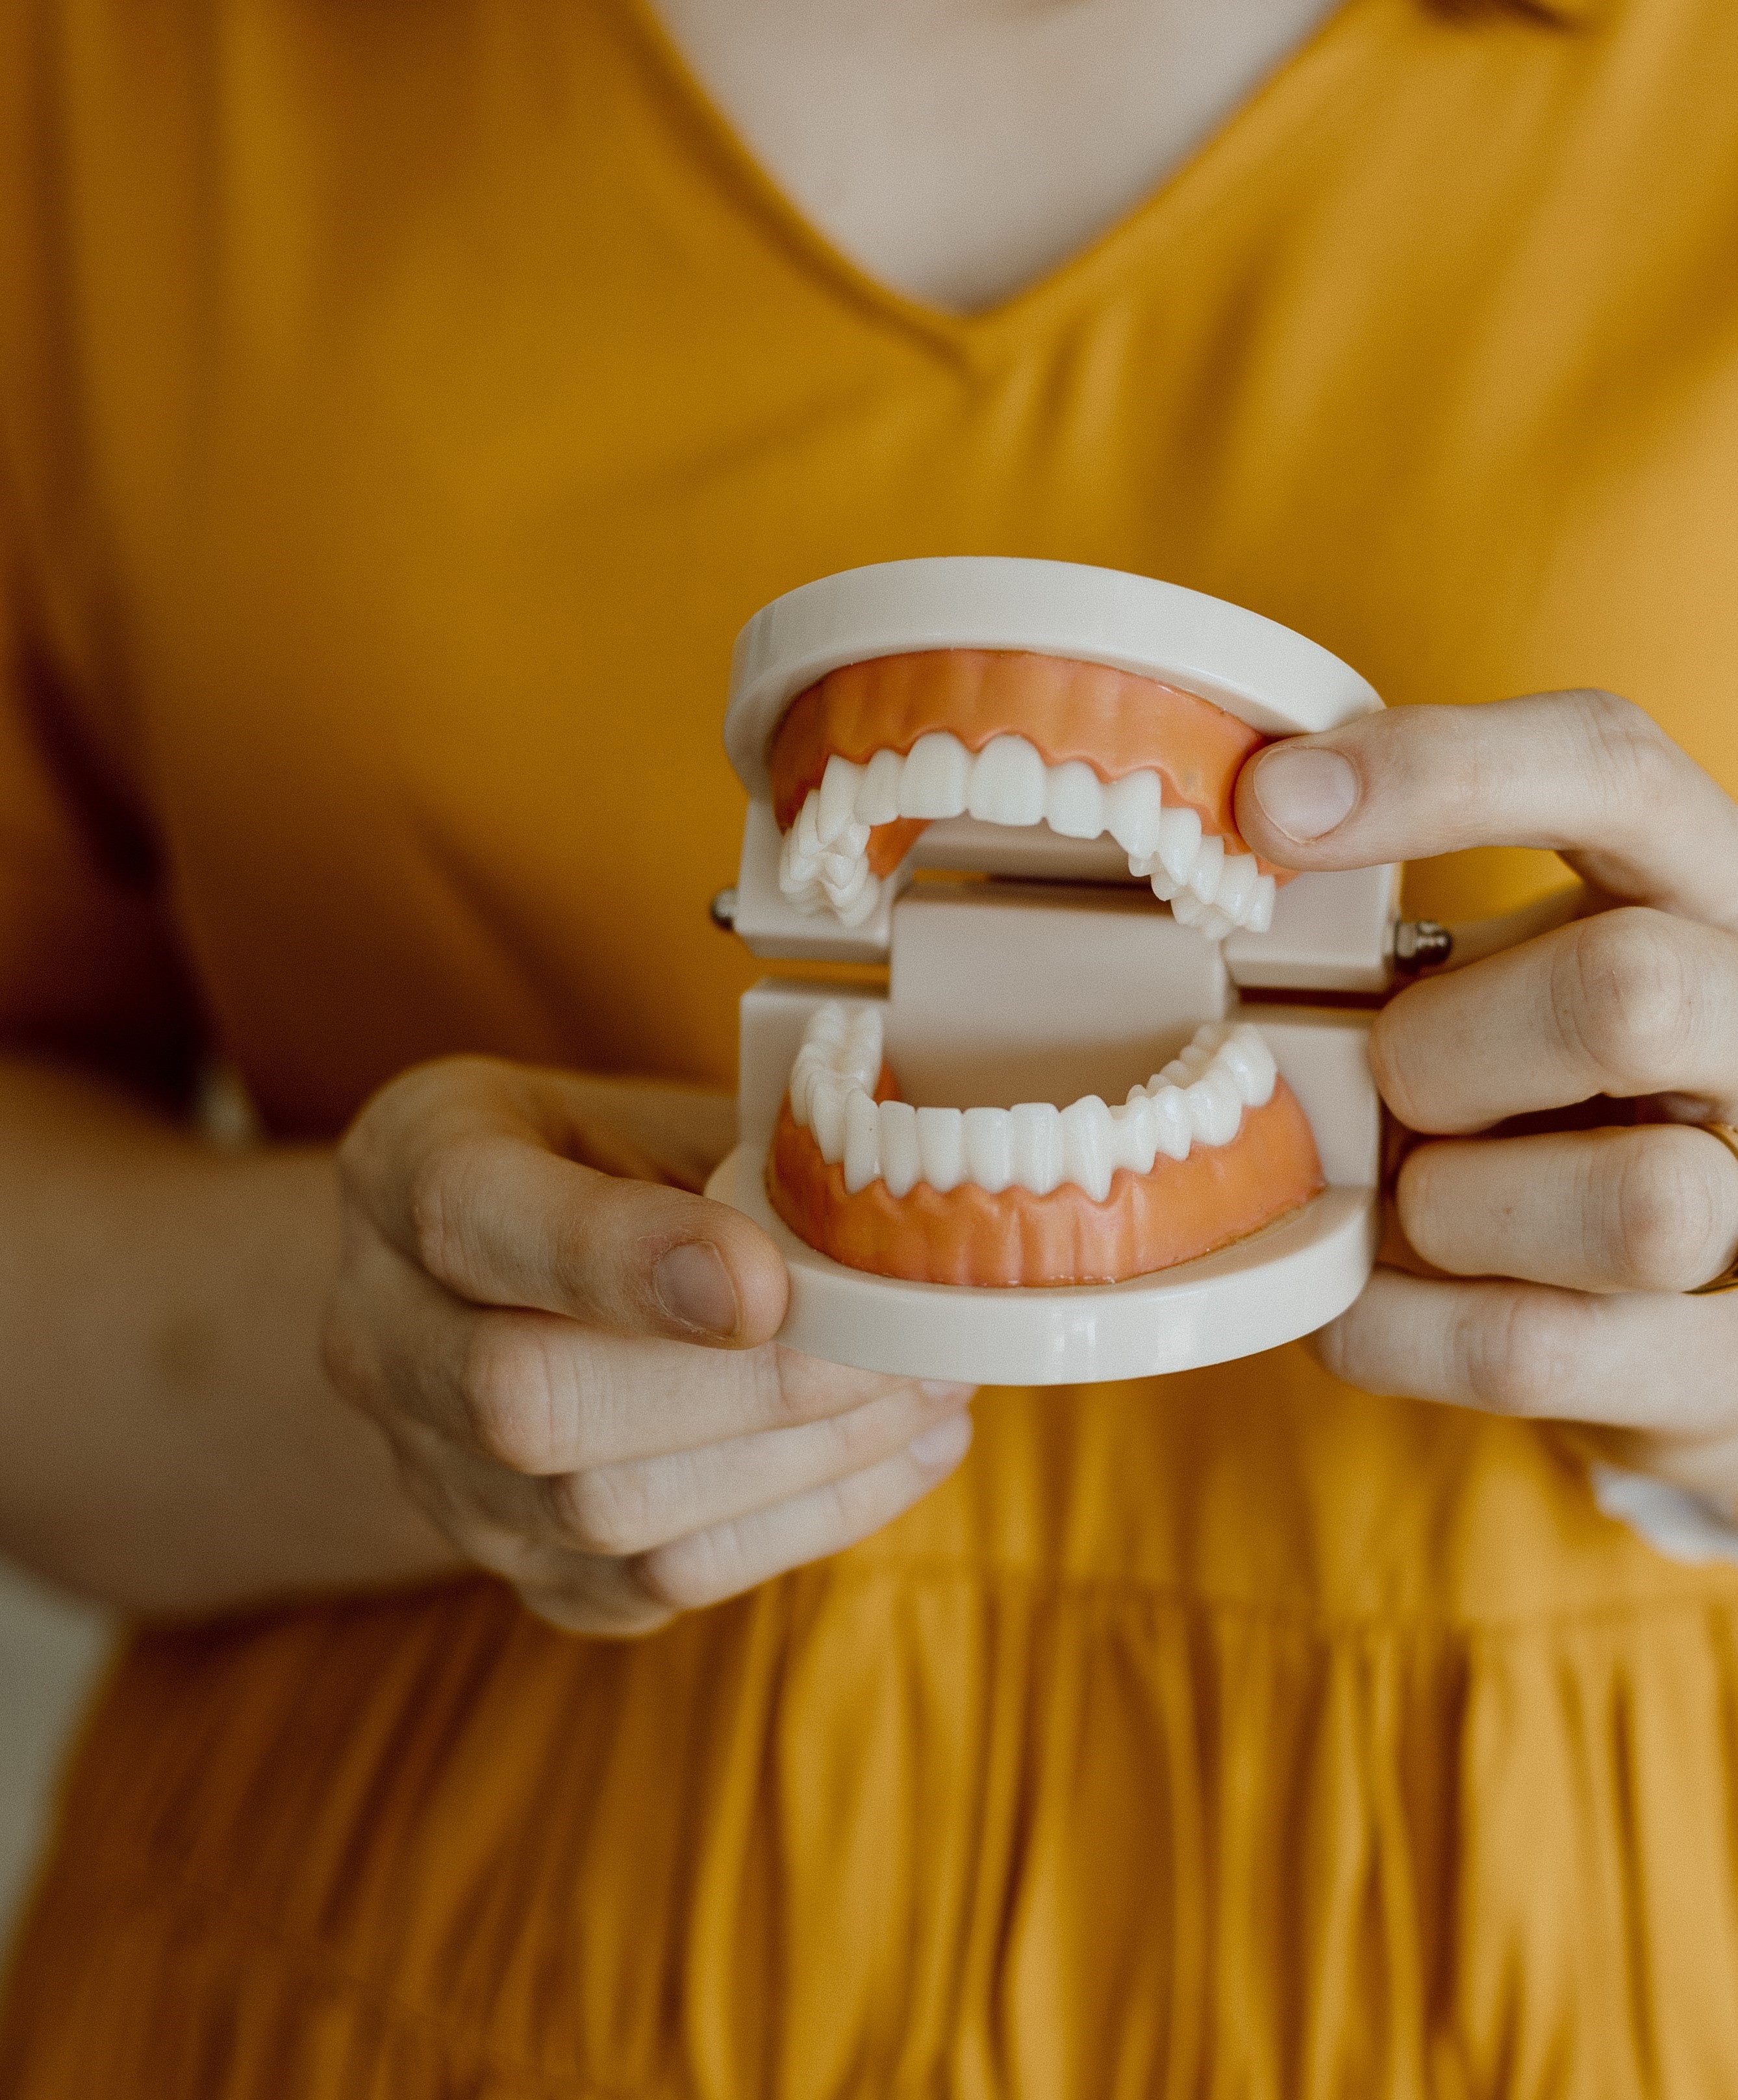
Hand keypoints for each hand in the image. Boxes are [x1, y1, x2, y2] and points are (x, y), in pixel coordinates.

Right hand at [322, 1058, 974, 1633]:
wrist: (500, 1288)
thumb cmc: (607, 1164)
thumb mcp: (649, 1105)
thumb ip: (739, 1149)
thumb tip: (891, 1233)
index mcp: (410, 1164)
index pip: (471, 1212)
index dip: (620, 1258)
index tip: (768, 1285)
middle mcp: (383, 1331)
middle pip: (524, 1399)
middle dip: (746, 1384)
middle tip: (904, 1349)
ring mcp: (435, 1472)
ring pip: (601, 1514)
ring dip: (802, 1461)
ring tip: (934, 1393)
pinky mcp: (518, 1571)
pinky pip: (656, 1583)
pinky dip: (803, 1522)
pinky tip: (900, 1454)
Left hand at [1234, 691, 1737, 1512]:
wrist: (1677, 1305)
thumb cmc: (1551, 1108)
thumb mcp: (1512, 980)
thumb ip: (1420, 934)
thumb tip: (1238, 864)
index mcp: (1708, 892)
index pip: (1612, 768)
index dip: (1440, 772)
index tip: (1269, 808)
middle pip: (1628, 991)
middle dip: (1444, 1053)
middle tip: (1388, 1085)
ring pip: (1636, 1201)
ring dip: (1454, 1208)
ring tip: (1416, 1202)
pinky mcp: (1735, 1372)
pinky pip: (1532, 1349)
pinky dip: (1398, 1324)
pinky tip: (1374, 1292)